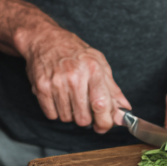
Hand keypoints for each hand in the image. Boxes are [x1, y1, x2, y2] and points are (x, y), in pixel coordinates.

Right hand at [16, 21, 130, 133]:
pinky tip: (58, 97)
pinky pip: (52, 115)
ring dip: (70, 113)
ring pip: (67, 118)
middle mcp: (74, 76)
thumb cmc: (74, 51)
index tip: (104, 126)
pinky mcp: (41, 87)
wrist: (46, 39)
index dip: (105, 122)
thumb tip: (124, 109)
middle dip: (86, 118)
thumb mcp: (99, 62)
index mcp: (93, 69)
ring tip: (69, 96)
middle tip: (84, 106)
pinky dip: (56, 111)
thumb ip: (112, 88)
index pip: (101, 105)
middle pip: (83, 118)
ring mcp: (56, 82)